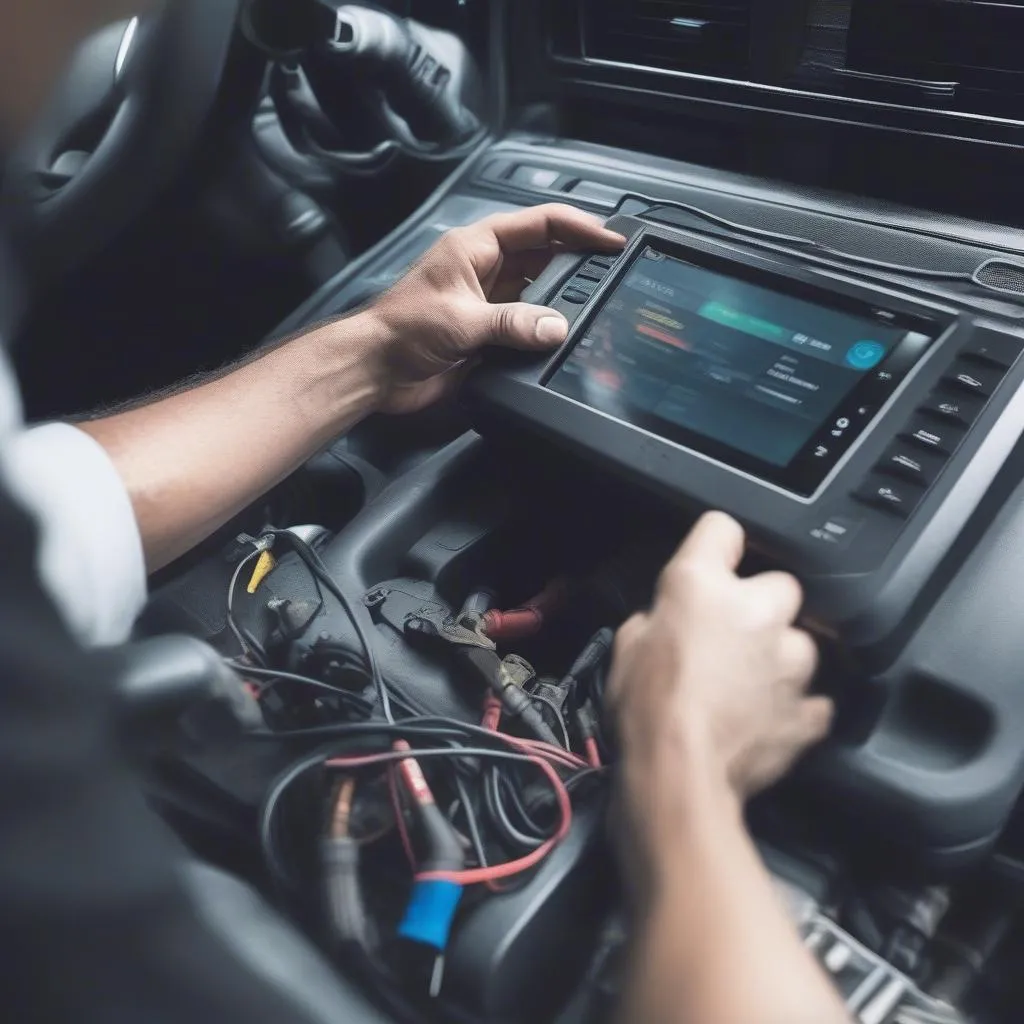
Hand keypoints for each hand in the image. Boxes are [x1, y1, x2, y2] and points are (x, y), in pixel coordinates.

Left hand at [363, 204, 625, 413]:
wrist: (375, 372)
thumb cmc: (403, 330)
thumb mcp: (462, 320)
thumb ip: (512, 324)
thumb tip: (557, 328)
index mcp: (477, 247)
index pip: (539, 224)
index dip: (578, 227)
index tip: (612, 240)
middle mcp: (487, 270)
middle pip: (544, 257)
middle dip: (578, 264)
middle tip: (614, 276)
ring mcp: (489, 303)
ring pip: (539, 294)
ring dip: (563, 302)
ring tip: (598, 308)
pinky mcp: (489, 335)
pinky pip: (527, 328)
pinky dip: (546, 333)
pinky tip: (567, 340)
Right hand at [607, 513, 832, 865]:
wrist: (677, 775)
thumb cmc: (644, 708)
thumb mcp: (627, 644)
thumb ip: (660, 617)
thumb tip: (671, 619)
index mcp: (702, 584)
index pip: (721, 527)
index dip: (716, 545)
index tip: (714, 559)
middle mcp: (757, 610)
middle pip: (777, 584)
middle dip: (758, 606)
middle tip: (729, 635)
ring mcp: (790, 658)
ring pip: (798, 641)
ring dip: (776, 656)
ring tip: (744, 686)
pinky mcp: (808, 706)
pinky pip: (809, 698)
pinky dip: (791, 705)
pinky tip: (763, 718)